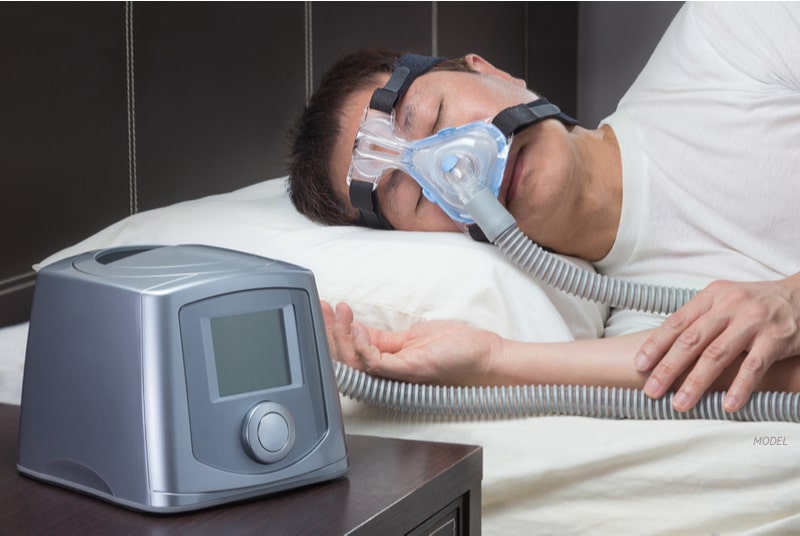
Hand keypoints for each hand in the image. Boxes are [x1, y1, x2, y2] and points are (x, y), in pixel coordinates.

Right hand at [321, 301, 504, 384]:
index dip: (332, 332)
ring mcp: (398, 375)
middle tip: (322, 308)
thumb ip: (384, 340)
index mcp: (388, 364)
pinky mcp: (410, 372)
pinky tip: (359, 328)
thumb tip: (358, 329)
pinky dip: (362, 347)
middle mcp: (389, 374)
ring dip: (341, 337)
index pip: (349, 351)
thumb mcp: (413, 338)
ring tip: (341, 313)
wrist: (486, 357)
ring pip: (354, 364)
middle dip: (328, 333)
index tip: (323, 309)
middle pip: (345, 361)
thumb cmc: (457, 349)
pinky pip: (375, 365)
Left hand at [635, 275, 799, 411]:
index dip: (656, 345)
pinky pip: (754, 366)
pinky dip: (740, 386)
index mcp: (711, 297)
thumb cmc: (756, 304)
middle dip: (668, 368)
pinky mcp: (776, 338)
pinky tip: (727, 405)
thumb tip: (663, 347)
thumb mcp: (724, 302)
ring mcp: (753, 322)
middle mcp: (729, 307)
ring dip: (696, 382)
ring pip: (717, 355)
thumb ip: (699, 319)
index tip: (640, 365)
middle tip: (651, 391)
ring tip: (681, 404)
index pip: (676, 323)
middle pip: (691, 341)